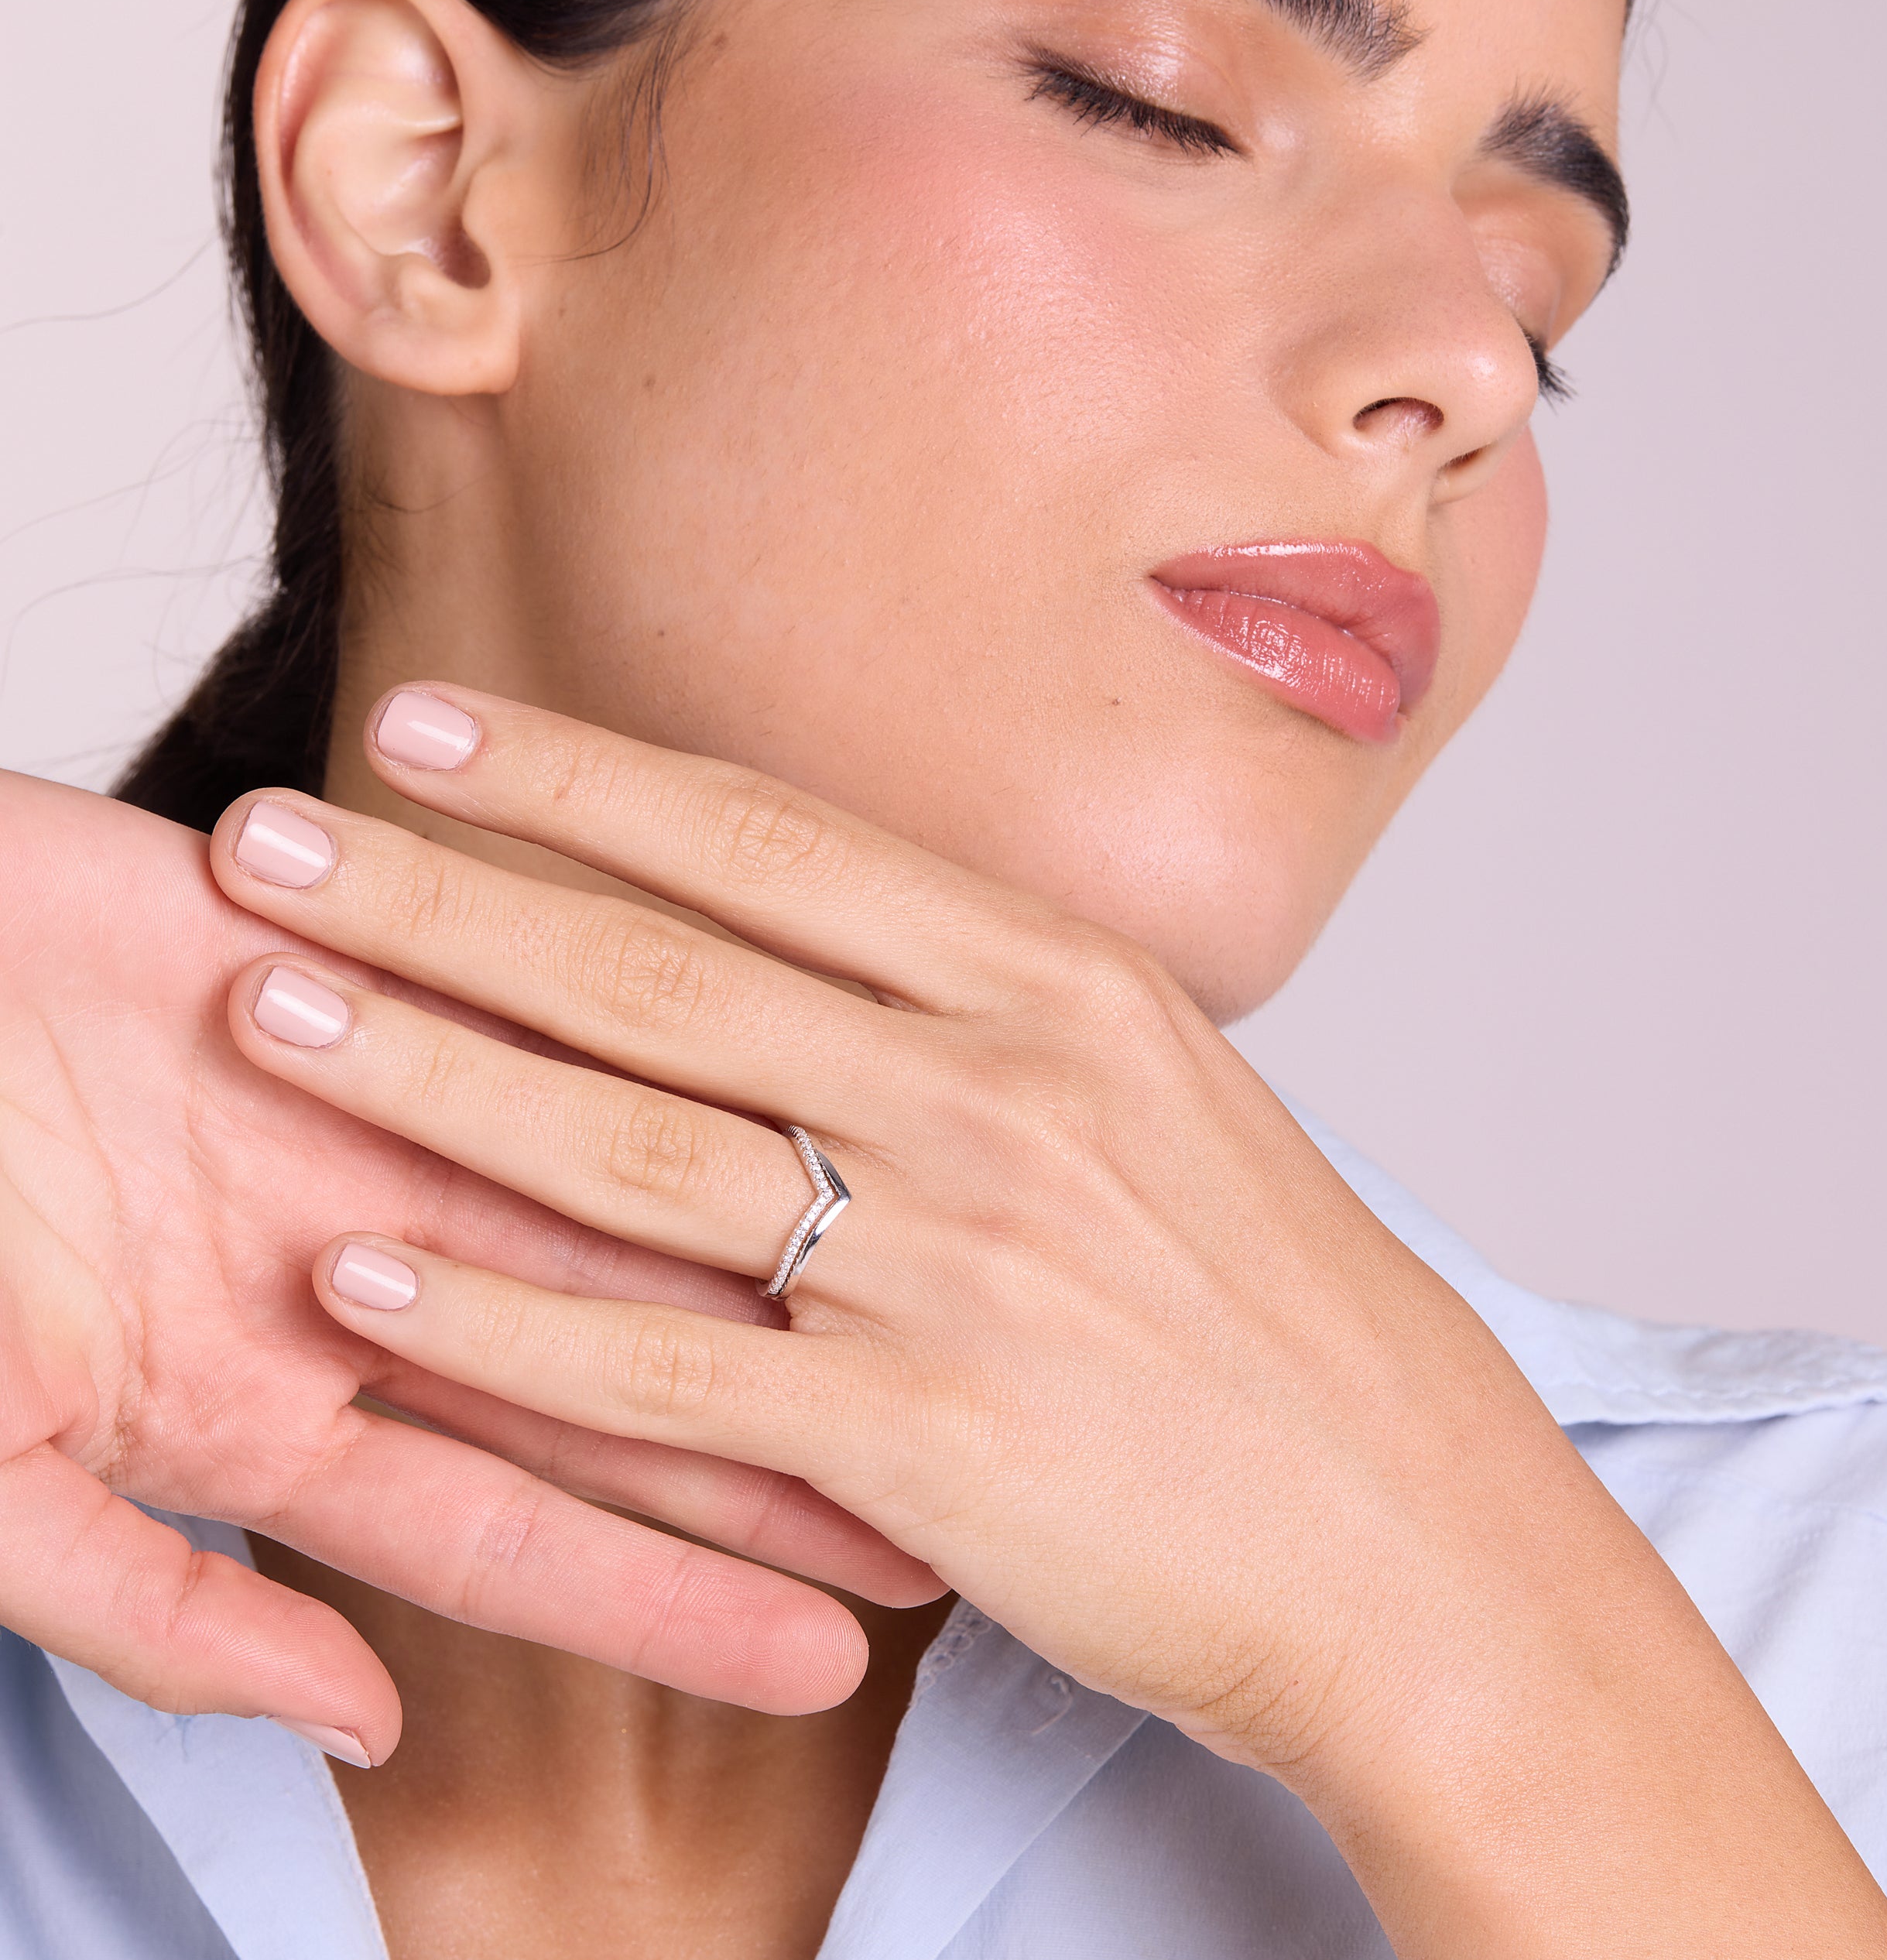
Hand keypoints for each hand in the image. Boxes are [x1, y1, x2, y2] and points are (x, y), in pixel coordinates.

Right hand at [0, 773, 936, 1762]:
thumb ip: (145, 1601)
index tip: (832, 1658)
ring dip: (754, 1237)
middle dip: (776, 1438)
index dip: (673, 1596)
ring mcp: (364, 1117)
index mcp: (258, 1401)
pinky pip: (539, 1000)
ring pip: (612, 1189)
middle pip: (611, 1372)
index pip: (518, 1527)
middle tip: (951, 1495)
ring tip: (920, 1291)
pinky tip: (790, 1067)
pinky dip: (643, 1032)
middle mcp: (351, 1265)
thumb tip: (349, 1716)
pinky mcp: (358, 961)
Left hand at [208, 687, 1886, 1953]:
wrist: (1409, 1533)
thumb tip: (801, 936)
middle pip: (666, 968)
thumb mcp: (1159, 1092)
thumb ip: (984, 1006)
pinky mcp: (926, 1436)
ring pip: (639, 1144)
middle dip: (447, 895)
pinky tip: (370, 1282)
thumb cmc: (1278, 1309)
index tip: (436, 728)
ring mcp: (963, 1259)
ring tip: (278, 1018)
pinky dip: (501, 1329)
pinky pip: (665, 1372)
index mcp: (1064, 983)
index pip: (772, 843)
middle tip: (279, 840)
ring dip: (435, 1077)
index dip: (582, 779)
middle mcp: (1004, 1090)